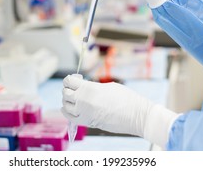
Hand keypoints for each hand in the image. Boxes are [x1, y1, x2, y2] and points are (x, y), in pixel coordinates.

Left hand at [61, 74, 178, 147]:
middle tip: (72, 88)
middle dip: (67, 89)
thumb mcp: (108, 86)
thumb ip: (92, 86)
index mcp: (89, 88)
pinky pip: (71, 118)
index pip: (69, 82)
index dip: (69, 80)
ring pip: (66, 106)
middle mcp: (83, 100)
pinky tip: (67, 109)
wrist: (136, 115)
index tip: (72, 80)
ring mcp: (84, 113)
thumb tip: (83, 88)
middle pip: (65, 93)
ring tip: (72, 98)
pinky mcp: (88, 123)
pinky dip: (67, 112)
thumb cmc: (126, 98)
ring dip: (67, 101)